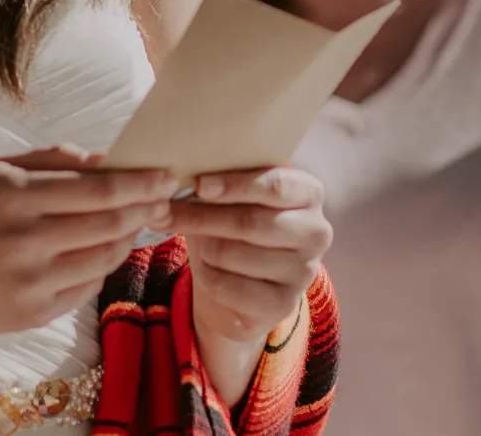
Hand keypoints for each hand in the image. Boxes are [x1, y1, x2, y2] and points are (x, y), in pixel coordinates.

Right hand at [0, 146, 178, 334]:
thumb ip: (51, 159)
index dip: (140, 183)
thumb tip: (107, 159)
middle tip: (165, 198)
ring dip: (129, 237)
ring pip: (104, 258)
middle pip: (109, 225)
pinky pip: (86, 287)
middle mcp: (23, 241)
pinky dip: (102, 265)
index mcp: (14, 196)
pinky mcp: (31, 314)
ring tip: (137, 221)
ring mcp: (28, 283)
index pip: (98, 191)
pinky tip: (102, 249)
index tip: (168, 174)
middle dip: (145, 209)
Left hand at [167, 166, 330, 351]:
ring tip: (197, 243)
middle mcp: (316, 231)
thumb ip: (219, 183)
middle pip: (251, 222)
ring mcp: (304, 271)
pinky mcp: (284, 304)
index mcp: (309, 193)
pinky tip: (206, 270)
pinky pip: (230, 287)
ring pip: (234, 254)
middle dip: (202, 216)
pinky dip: (207, 277)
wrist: (245, 283)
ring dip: (203, 248)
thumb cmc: (236, 224)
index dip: (234, 184)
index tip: (200, 185)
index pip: (275, 184)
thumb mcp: (233, 198)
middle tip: (164, 211)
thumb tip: (178, 176)